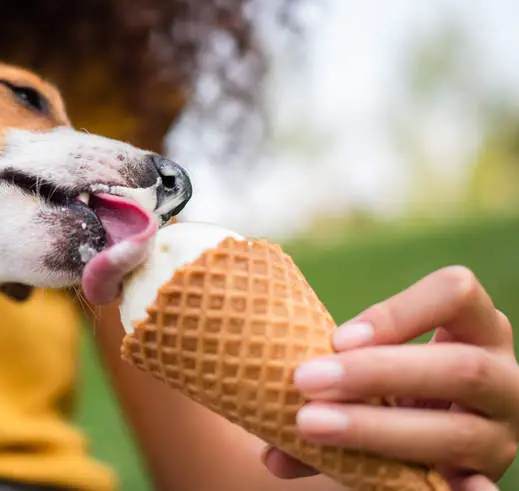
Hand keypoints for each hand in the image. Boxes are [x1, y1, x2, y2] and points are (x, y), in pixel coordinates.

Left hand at [262, 265, 518, 490]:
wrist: (419, 435)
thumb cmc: (387, 384)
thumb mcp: (370, 369)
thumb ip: (327, 381)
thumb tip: (269, 439)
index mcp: (477, 327)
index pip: (456, 293)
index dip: (399, 312)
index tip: (336, 338)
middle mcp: (503, 376)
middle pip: (459, 368)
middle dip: (377, 373)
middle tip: (305, 380)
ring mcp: (499, 433)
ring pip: (455, 432)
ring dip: (375, 429)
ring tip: (309, 425)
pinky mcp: (484, 477)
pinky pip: (474, 490)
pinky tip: (410, 485)